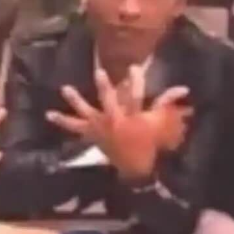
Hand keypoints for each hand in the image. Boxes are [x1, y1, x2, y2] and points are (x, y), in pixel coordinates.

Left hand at [46, 67, 189, 178]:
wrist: (133, 167)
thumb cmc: (147, 142)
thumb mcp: (158, 122)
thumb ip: (166, 102)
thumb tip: (184, 88)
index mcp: (132, 118)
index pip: (136, 97)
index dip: (136, 81)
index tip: (134, 67)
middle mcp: (114, 122)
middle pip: (109, 103)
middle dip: (105, 88)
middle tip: (98, 73)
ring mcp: (100, 129)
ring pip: (86, 113)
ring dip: (76, 101)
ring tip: (65, 88)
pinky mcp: (91, 135)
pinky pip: (74, 128)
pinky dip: (62, 121)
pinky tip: (49, 113)